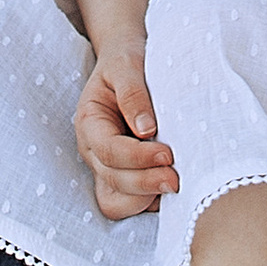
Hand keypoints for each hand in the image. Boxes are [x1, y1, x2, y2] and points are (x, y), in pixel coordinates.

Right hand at [77, 46, 175, 218]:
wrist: (130, 63)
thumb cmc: (128, 61)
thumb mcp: (127, 65)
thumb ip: (133, 94)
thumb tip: (146, 129)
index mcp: (89, 122)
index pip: (108, 151)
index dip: (138, 158)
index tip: (168, 153)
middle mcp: (94, 150)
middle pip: (112, 180)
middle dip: (145, 183)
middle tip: (177, 178)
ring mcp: (107, 167)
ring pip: (115, 202)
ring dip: (144, 198)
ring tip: (175, 185)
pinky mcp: (125, 177)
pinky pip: (131, 205)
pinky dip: (150, 202)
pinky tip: (173, 189)